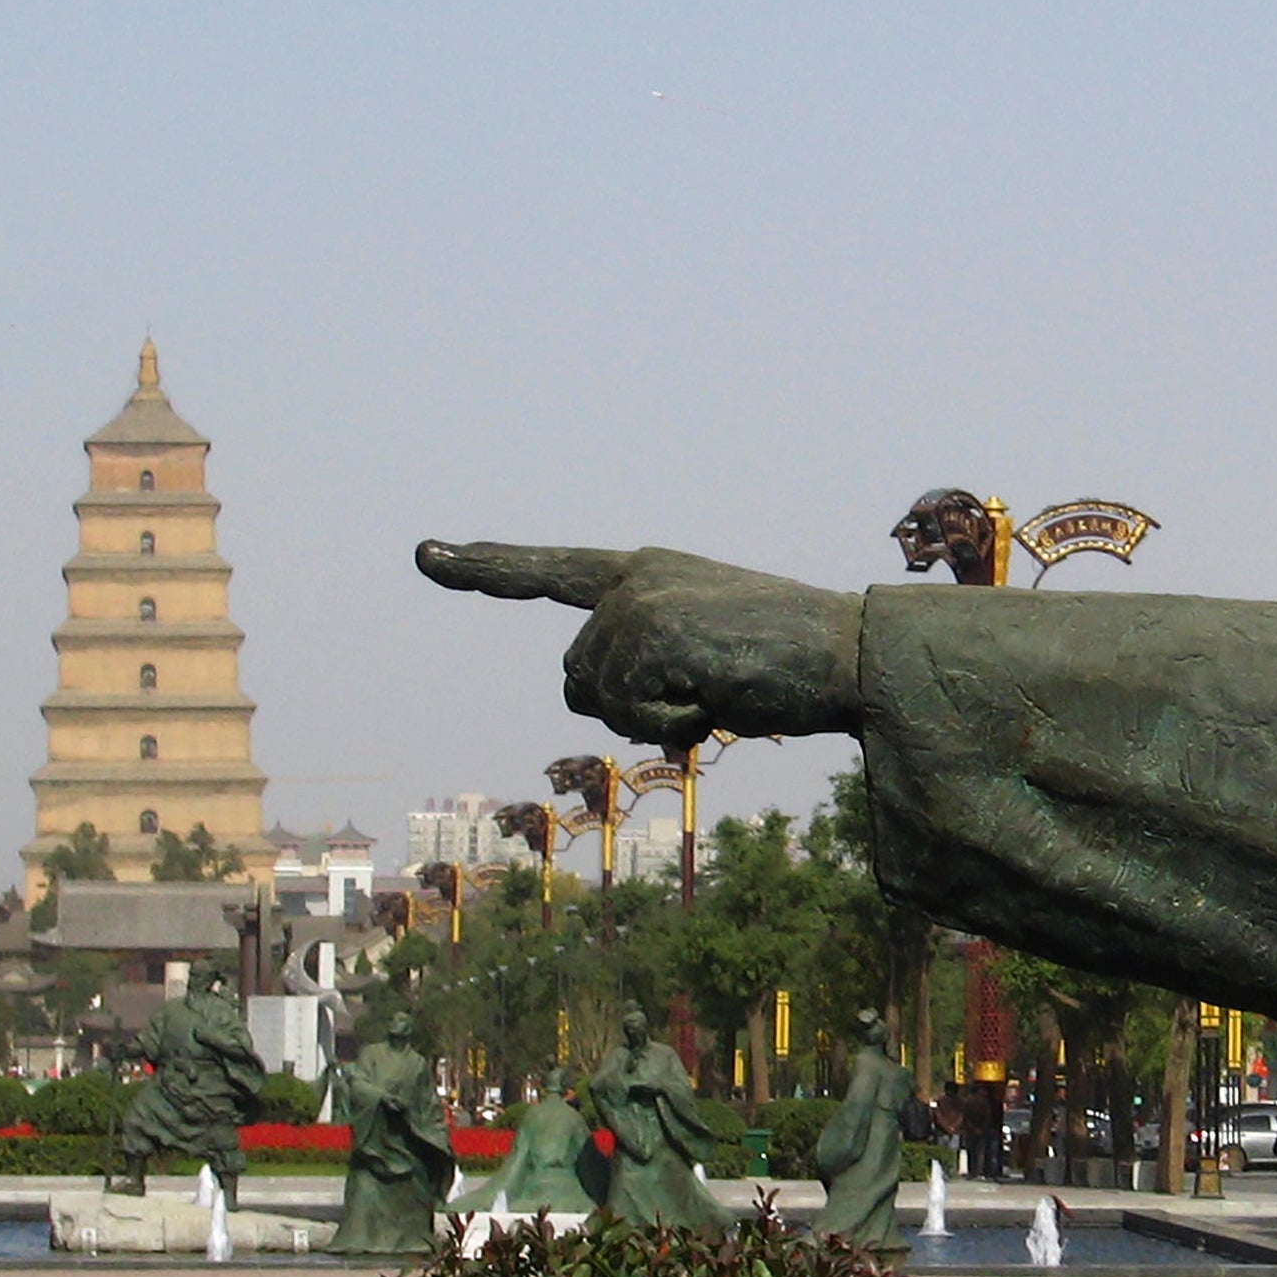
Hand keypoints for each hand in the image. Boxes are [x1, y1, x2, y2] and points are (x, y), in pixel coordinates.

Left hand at [414, 541, 863, 742]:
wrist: (849, 654)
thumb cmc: (792, 663)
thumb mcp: (708, 656)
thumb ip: (648, 668)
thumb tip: (611, 709)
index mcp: (648, 572)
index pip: (553, 570)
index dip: (486, 567)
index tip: (427, 554)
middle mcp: (634, 578)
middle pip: (576, 678)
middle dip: (629, 710)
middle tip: (708, 694)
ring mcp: (636, 603)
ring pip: (596, 702)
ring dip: (655, 719)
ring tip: (720, 688)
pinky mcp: (647, 632)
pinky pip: (627, 714)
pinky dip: (674, 722)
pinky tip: (719, 693)